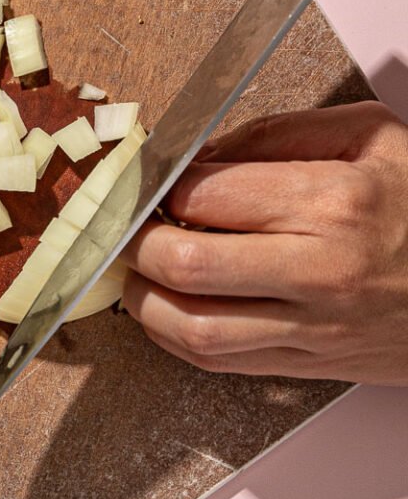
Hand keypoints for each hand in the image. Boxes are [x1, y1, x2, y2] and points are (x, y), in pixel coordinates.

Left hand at [123, 103, 407, 383]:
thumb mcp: (372, 135)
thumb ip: (278, 134)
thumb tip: (201, 152)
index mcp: (333, 202)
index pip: (206, 194)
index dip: (157, 184)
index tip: (143, 178)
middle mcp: (321, 271)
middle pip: (185, 263)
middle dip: (135, 241)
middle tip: (126, 223)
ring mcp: (316, 327)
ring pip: (193, 328)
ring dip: (144, 299)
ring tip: (136, 269)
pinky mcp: (313, 364)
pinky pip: (221, 362)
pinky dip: (177, 336)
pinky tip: (169, 307)